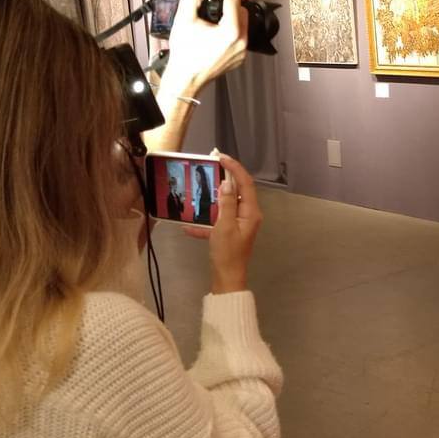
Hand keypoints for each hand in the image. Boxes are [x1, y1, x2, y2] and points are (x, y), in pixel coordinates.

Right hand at [162, 0, 250, 95]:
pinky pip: (241, 36)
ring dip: (232, 13)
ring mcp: (242, 51)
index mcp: (231, 32)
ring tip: (218, 9)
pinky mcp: (239, 57)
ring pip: (244, 23)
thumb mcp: (183, 19)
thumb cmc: (185, 55)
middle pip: (243, 10)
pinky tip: (218, 26)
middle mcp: (241, 42)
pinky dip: (232, 28)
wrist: (185, 78)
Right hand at [183, 154, 262, 293]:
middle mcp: (248, 216)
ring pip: (227, 205)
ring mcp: (240, 224)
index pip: (245, 183)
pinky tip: (187, 227)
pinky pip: (217, 222)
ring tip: (200, 189)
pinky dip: (204, 223)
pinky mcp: (230, 233)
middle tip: (210, 167)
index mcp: (250, 212)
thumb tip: (226, 183)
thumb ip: (226, 204)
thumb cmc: (227, 253)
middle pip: (238, 191)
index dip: (234, 168)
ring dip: (214, 198)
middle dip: (225, 178)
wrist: (227, 279)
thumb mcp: (224, 226)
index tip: (221, 157)